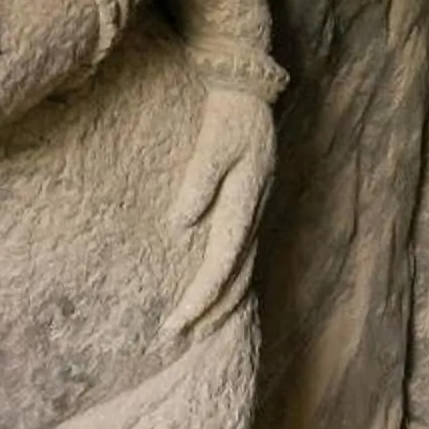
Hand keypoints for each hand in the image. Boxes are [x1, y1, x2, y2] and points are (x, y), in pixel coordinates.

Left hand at [163, 83, 273, 339]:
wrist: (248, 90)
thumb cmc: (228, 115)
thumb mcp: (213, 143)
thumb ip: (199, 182)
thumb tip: (182, 224)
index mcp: (246, 202)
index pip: (221, 264)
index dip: (198, 298)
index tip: (173, 323)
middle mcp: (254, 213)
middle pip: (236, 278)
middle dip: (208, 312)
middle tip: (174, 338)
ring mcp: (254, 211)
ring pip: (242, 272)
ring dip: (219, 302)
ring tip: (194, 329)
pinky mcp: (248, 206)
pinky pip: (240, 256)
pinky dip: (227, 281)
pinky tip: (214, 292)